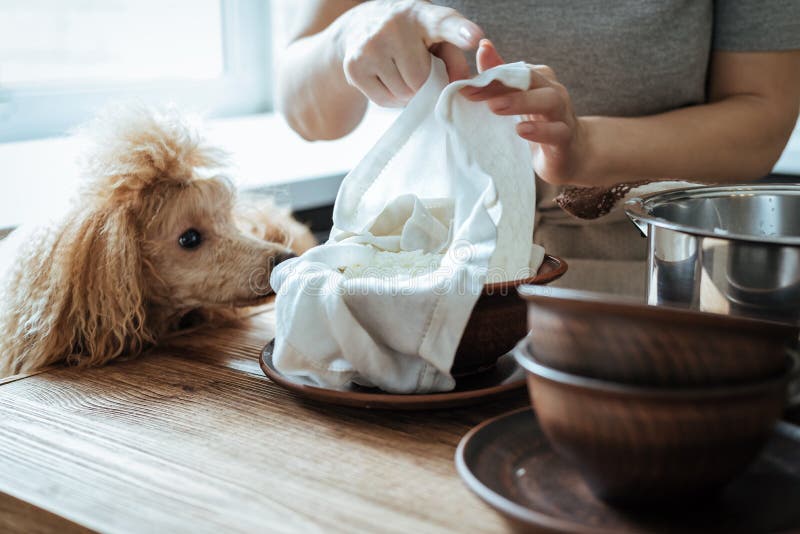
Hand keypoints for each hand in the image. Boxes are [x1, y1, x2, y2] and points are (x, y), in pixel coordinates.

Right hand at [333, 0, 482, 106]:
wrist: (361, 28)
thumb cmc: (412, 38)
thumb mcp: (437, 40)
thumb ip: (455, 60)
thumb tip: (460, 86)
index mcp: (424, 16)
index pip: (444, 23)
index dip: (460, 32)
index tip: (474, 37)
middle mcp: (395, 25)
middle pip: (422, 79)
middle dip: (423, 84)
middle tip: (414, 68)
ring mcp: (370, 45)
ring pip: (403, 93)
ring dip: (406, 92)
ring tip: (398, 71)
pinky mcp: (354, 66)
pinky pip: (384, 101)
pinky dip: (390, 98)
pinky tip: (385, 78)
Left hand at [463, 40, 590, 185]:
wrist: (570, 154)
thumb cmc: (539, 123)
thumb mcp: (517, 99)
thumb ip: (501, 77)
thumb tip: (483, 47)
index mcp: (538, 79)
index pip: (513, 72)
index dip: (488, 76)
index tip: (462, 84)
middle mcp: (553, 91)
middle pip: (530, 79)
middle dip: (500, 84)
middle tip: (473, 91)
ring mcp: (562, 114)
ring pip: (548, 100)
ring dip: (521, 101)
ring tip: (496, 107)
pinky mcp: (566, 138)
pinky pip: (556, 131)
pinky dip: (540, 130)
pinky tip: (521, 130)